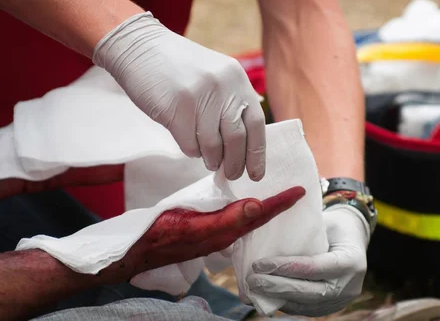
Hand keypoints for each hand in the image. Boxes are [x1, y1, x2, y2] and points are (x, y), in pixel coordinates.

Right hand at [92, 12, 265, 180]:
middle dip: (234, 163)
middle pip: (236, 139)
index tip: (255, 173)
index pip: (256, 123)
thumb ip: (232, 100)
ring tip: (208, 159)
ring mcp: (199, 97)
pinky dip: (191, 150)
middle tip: (230, 173)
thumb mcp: (216, 74)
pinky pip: (189, 144)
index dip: (257, 153)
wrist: (140, 47)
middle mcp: (222, 87)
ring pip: (212, 146)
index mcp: (236, 78)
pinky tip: (188, 143)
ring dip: (211, 158)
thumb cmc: (178, 67)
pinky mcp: (175, 109)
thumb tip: (246, 144)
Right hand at [102, 187, 305, 282]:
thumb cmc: (161, 235)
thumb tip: (258, 207)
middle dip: (278, 205)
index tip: (301, 190)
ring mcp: (215, 232)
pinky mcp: (205, 229)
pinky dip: (246, 208)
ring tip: (278, 195)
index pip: (261, 215)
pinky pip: (233, 218)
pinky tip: (244, 202)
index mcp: (225, 231)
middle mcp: (224, 233)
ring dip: (265, 207)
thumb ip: (226, 218)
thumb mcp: (193, 223)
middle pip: (258, 218)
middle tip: (295, 191)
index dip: (281, 203)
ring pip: (247, 219)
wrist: (138, 248)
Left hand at [246, 205, 369, 316]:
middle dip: (276, 287)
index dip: (285, 268)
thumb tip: (265, 236)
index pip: (314, 268)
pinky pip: (304, 309)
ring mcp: (340, 300)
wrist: (352, 238)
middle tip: (252, 281)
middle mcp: (348, 286)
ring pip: (304, 305)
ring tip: (252, 291)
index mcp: (351, 260)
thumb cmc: (333, 225)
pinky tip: (263, 296)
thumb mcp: (322, 221)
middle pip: (308, 292)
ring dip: (275, 299)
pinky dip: (282, 303)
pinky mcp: (329, 307)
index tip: (260, 264)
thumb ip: (301, 232)